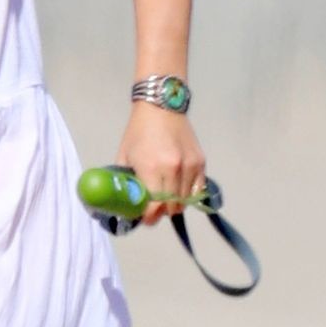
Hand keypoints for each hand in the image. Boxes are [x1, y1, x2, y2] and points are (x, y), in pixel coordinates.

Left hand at [113, 105, 206, 225]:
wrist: (161, 107)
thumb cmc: (138, 132)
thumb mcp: (124, 156)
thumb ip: (126, 180)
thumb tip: (125, 202)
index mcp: (151, 168)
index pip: (154, 206)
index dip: (149, 218)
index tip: (145, 219)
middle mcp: (173, 169)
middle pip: (171, 207)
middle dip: (161, 213)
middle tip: (153, 210)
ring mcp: (190, 166)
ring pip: (186, 201)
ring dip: (175, 205)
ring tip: (165, 199)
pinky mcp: (201, 162)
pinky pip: (198, 190)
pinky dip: (189, 196)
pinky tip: (179, 191)